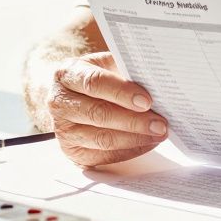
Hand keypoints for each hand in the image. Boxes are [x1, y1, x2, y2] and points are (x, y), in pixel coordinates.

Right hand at [47, 52, 168, 167]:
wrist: (74, 96)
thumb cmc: (97, 77)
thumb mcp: (107, 64)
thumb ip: (125, 70)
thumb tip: (156, 81)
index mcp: (67, 74)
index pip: (94, 83)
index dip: (122, 92)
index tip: (147, 101)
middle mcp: (59, 103)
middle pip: (99, 114)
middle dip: (134, 121)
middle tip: (160, 124)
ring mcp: (64, 130)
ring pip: (102, 139)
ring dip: (135, 139)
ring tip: (159, 134)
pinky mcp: (72, 152)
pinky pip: (104, 156)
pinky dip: (129, 151)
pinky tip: (147, 143)